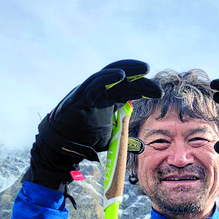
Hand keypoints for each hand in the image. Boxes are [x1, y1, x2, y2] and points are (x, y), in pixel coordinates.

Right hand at [23, 59, 162, 189]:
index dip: (142, 87)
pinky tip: (120, 76)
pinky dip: (106, 78)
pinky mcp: (78, 97)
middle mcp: (98, 93)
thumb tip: (141, 145)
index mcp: (107, 101)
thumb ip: (123, 138)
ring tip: (143, 69)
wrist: (61, 149)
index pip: (127, 89)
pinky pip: (94, 84)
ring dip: (126, 70)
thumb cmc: (83, 142)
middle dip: (137, 75)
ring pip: (108, 76)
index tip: (158, 92)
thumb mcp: (109, 139)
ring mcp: (88, 93)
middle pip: (121, 79)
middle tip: (152, 73)